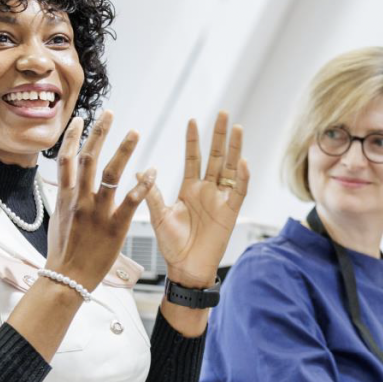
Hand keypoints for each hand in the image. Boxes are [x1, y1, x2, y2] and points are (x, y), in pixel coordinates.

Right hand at [49, 111, 154, 288]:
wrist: (67, 279)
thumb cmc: (63, 253)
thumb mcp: (58, 220)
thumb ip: (65, 199)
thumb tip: (64, 184)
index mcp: (66, 196)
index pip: (66, 158)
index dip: (72, 136)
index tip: (81, 119)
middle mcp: (80, 199)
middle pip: (89, 157)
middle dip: (100, 133)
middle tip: (110, 113)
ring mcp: (98, 212)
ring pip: (111, 173)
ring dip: (124, 150)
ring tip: (135, 132)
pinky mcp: (115, 226)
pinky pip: (131, 201)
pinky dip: (142, 184)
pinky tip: (152, 171)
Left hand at [147, 111, 248, 288]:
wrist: (186, 268)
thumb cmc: (172, 246)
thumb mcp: (159, 217)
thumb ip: (153, 194)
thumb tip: (138, 172)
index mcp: (189, 189)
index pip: (193, 158)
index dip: (194, 140)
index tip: (192, 120)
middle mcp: (207, 190)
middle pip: (217, 157)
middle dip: (220, 135)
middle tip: (224, 113)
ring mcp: (221, 200)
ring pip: (231, 169)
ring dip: (235, 149)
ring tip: (238, 128)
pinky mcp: (231, 212)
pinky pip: (239, 192)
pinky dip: (243, 178)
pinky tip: (244, 162)